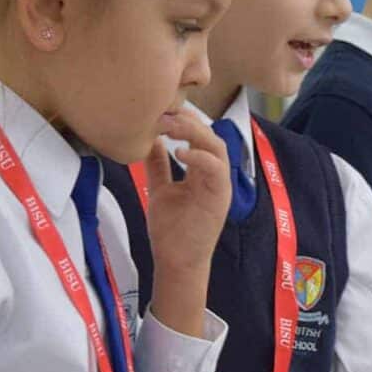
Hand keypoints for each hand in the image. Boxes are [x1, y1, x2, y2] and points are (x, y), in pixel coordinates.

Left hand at [144, 109, 230, 336]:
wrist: (176, 262)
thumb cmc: (171, 230)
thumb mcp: (160, 189)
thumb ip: (159, 165)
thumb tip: (151, 140)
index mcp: (202, 171)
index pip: (198, 135)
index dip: (182, 119)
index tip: (159, 110)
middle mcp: (214, 174)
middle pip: (209, 135)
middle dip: (187, 120)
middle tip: (162, 113)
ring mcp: (220, 185)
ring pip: (216, 146)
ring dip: (194, 132)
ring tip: (169, 126)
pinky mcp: (220, 197)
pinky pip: (216, 169)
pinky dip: (199, 157)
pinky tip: (178, 151)